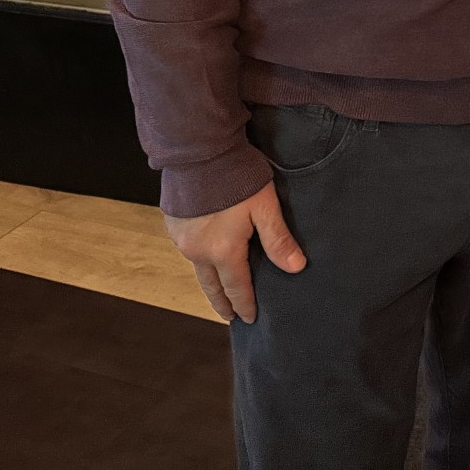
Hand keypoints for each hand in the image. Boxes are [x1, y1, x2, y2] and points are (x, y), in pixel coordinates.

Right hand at [164, 181, 305, 322]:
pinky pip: (187, 250)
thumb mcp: (265, 206)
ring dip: (209, 282)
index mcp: (223, 251)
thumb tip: (296, 269)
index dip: (244, 304)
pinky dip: (199, 260)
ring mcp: (181, 238)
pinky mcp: (173, 222)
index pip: (237, 287)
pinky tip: (205, 257)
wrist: (198, 150)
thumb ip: (278, 239)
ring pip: (197, 269)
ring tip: (219, 290)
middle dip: (222, 303)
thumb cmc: (236, 176)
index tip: (249, 319)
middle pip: (212, 285)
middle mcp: (197, 251)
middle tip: (229, 317)